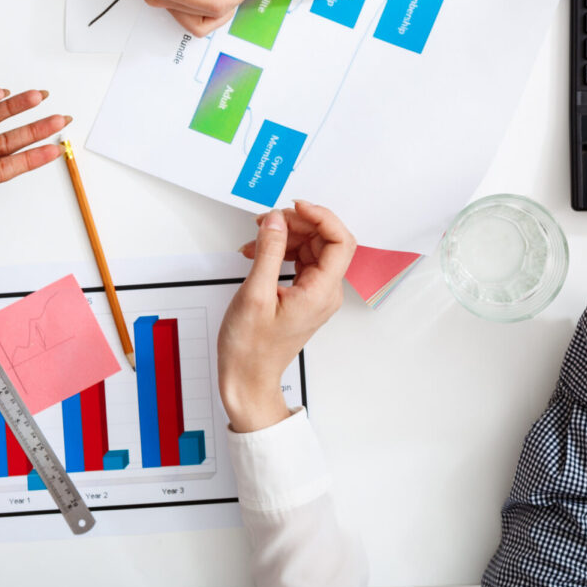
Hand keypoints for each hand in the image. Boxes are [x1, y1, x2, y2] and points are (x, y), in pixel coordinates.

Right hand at [219, 202, 356, 432]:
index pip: (339, 241)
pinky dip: (280, 251)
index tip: (295, 206)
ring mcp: (316, 293)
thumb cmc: (250, 349)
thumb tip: (275, 220)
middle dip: (297, 224)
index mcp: (322, 292)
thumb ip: (268, 251)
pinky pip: (300, 261)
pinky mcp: (304, 294)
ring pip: (311, 248)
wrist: (246, 379)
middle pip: (324, 240)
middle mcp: (325, 291)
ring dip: (285, 236)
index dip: (321, 216)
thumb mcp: (255, 294)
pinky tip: (258, 252)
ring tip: (257, 237)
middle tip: (267, 221)